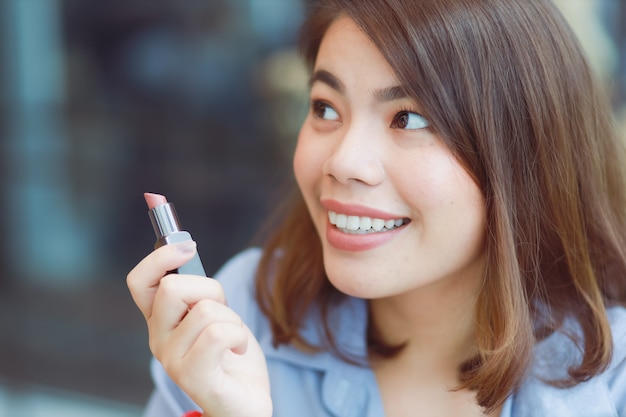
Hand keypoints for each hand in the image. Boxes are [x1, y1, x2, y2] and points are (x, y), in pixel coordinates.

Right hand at [127, 242, 271, 416]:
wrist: (245, 402)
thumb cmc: (231, 354)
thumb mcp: (215, 311)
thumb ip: (197, 288)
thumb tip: (183, 245)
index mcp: (160, 321)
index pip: (139, 282)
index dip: (160, 257)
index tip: (187, 245)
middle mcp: (158, 340)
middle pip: (172, 287)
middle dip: (210, 289)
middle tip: (222, 311)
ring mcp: (173, 361)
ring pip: (205, 310)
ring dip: (232, 318)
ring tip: (233, 338)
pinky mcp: (194, 378)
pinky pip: (217, 334)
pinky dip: (238, 335)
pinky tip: (237, 350)